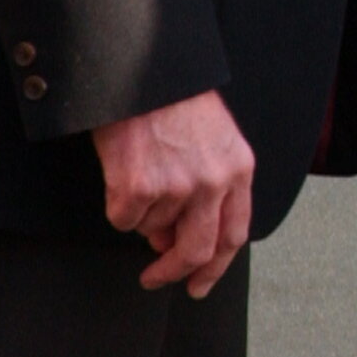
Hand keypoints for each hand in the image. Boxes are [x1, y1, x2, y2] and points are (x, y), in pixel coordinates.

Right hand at [96, 90, 254, 296]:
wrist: (143, 70)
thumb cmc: (174, 100)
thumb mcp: (213, 140)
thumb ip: (209, 189)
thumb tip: (174, 240)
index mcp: (239, 169)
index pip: (235, 234)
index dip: (216, 267)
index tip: (198, 285)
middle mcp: (214, 182)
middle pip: (197, 250)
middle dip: (174, 273)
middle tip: (155, 279)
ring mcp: (177, 186)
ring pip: (152, 231)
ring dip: (142, 215)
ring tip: (139, 173)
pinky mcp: (138, 188)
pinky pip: (123, 219)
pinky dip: (118, 205)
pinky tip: (121, 171)